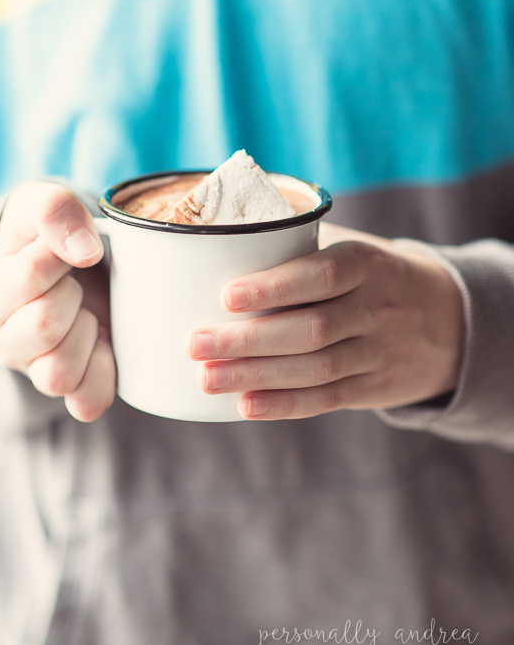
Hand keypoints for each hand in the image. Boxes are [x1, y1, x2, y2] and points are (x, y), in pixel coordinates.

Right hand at [0, 182, 115, 420]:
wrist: (71, 264)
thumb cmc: (49, 237)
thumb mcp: (43, 205)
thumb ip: (54, 210)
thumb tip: (86, 251)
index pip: (29, 276)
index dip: (59, 255)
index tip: (62, 250)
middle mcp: (1, 343)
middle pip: (43, 326)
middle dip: (72, 295)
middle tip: (73, 283)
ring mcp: (34, 372)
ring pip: (59, 373)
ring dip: (86, 334)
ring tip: (84, 312)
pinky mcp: (71, 390)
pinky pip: (88, 402)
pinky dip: (103, 373)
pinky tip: (104, 343)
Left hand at [186, 223, 463, 420]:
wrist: (449, 319)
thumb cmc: (373, 275)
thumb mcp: (353, 247)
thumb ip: (299, 245)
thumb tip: (219, 238)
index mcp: (366, 264)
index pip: (321, 276)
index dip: (275, 287)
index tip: (226, 296)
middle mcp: (376, 308)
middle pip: (311, 329)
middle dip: (249, 340)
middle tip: (195, 344)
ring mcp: (378, 352)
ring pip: (316, 369)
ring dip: (257, 376)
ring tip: (206, 378)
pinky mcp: (373, 387)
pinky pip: (327, 400)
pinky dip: (285, 405)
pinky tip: (245, 406)